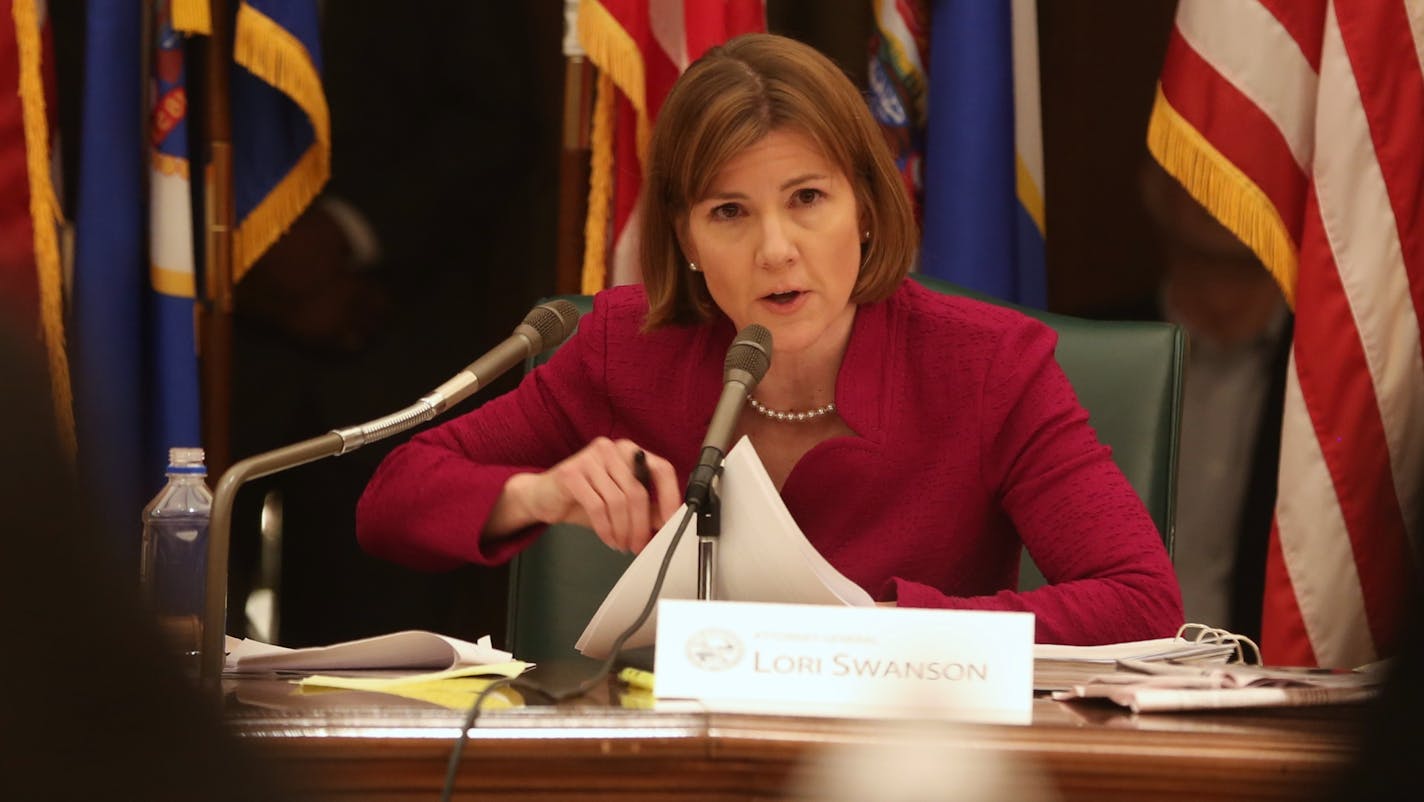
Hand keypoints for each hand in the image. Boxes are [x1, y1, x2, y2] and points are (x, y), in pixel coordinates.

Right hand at [510, 437, 679, 553]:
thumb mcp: (620, 503)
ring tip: (622, 544)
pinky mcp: (571, 473)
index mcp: (629, 451)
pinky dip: (606, 528)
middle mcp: (612, 449)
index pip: (662, 469)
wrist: (543, 495)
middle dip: (641, 525)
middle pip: (638, 491)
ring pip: (618, 501)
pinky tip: (608, 539)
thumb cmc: (584, 497)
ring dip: (623, 530)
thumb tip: (667, 523)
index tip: (671, 523)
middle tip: (640, 545)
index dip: (670, 498)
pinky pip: (597, 507)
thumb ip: (645, 508)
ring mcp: (591, 458)